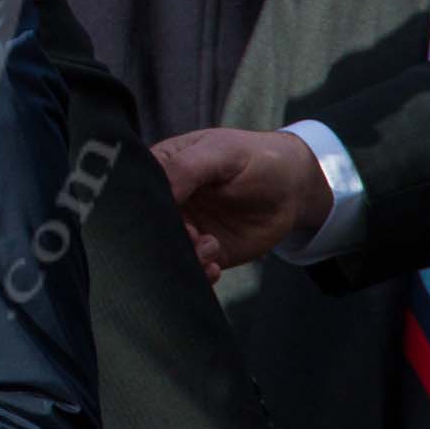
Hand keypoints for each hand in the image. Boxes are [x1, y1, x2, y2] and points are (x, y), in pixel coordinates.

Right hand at [152, 128, 335, 281]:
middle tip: (192, 235)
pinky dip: (199, 275)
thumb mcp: (221, 153)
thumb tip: (157, 191)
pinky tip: (214, 266)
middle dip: (165, 238)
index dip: (144, 207)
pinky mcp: (205, 252)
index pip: (136, 191)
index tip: (167, 215)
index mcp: (162, 170)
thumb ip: (185, 168)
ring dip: (185, 258)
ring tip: (209, 248)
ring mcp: (185, 228)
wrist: (294, 188)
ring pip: (168, 251)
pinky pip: (192, 270)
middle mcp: (168, 202)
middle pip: (148, 227)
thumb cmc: (255, 159)